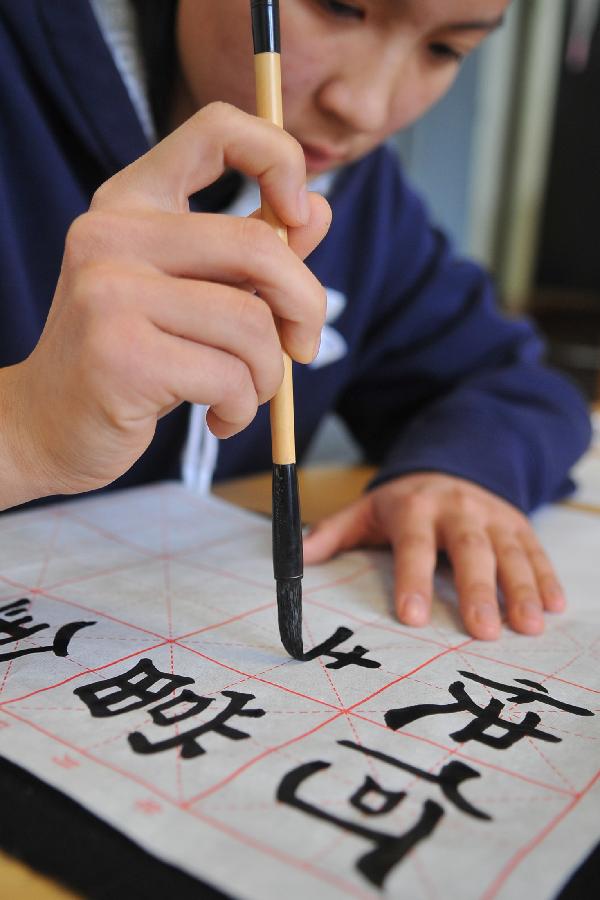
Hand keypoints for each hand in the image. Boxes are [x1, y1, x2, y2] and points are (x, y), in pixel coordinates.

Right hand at [0, 102, 330, 509]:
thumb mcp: (188, 294)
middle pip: (257, 246)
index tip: (298, 217)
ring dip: (268, 374)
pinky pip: (228, 377)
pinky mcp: (119, 355)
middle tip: (305, 347)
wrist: (47, 426)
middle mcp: (111, 234)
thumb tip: (317, 210)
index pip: (216, 129)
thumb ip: (250, 255)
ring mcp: (108, 292)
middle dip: (306, 305)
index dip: (280, 159)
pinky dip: (242, 408)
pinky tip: (220, 417)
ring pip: (250, 324)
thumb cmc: (130, 357)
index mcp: (130, 203)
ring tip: (245, 395)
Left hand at [303, 472, 564, 639]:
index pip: (414, 545)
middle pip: (470, 550)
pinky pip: (536, 549)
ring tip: (528, 626)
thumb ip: (334, 533)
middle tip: (484, 632)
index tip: (411, 617)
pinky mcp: (518, 523)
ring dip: (522, 588)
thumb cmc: (403, 503)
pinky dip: (547, 576)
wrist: (451, 463)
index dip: (413, 579)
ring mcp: (492, 515)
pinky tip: (556, 606)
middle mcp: (458, 509)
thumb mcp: (367, 510)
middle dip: (478, 590)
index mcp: (415, 507)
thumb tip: (296, 558)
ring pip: (510, 551)